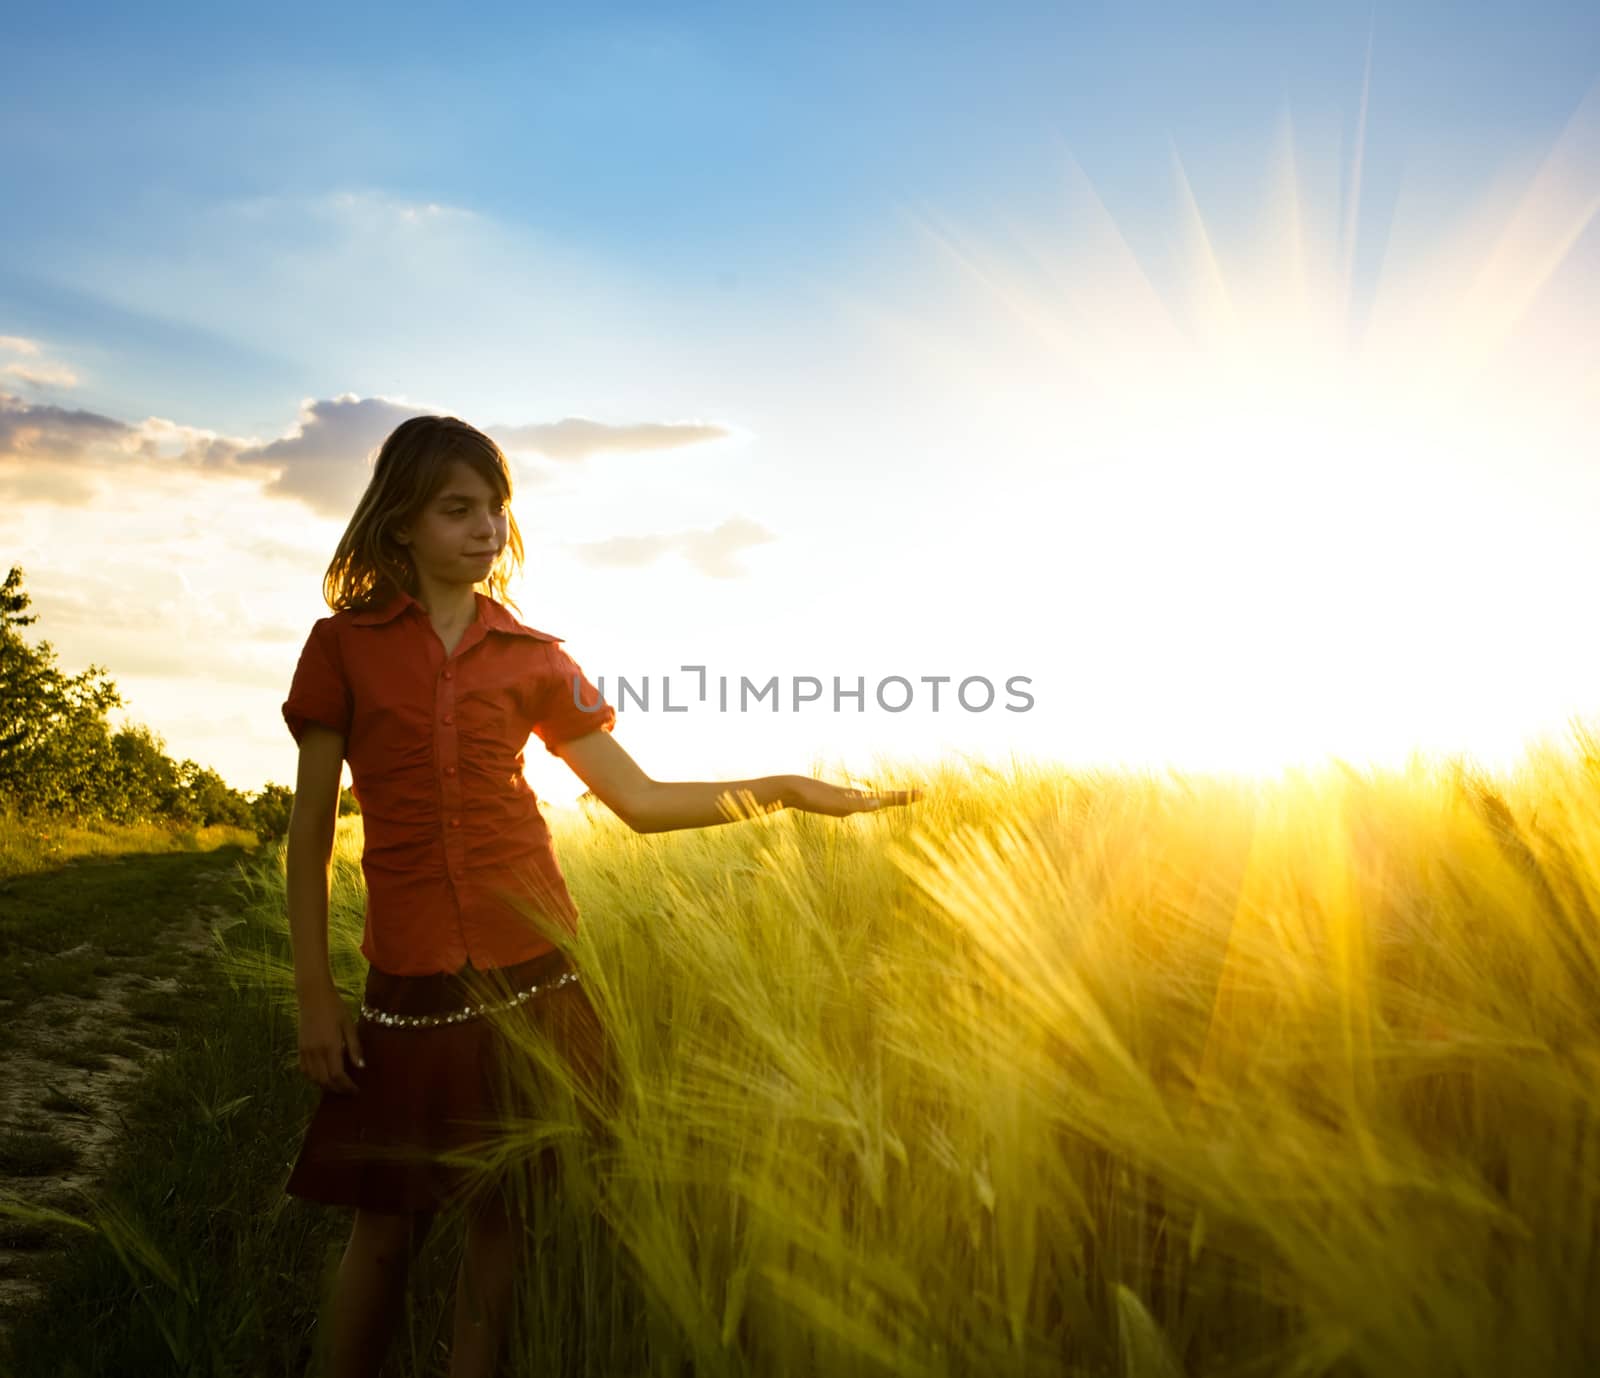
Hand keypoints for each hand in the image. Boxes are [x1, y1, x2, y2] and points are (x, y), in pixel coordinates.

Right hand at [296, 984, 364, 1094]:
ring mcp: (305, 1051)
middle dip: (337, 1089)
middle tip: (348, 1091)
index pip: (338, 1075)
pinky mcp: (299, 1048)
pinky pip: (305, 1070)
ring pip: (313, 1078)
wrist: (313, 996)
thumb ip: (354, 1047)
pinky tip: (322, 1077)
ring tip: (337, 1087)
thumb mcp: (349, 1025)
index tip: (356, 1090)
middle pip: (325, 1080)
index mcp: (330, 1046)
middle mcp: (316, 1052)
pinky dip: (313, 1078)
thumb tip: (361, 1067)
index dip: (347, 1086)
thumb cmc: (335, 1008)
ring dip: (325, 1086)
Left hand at [784, 775, 923, 817]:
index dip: (904, 797)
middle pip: (883, 797)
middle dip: (901, 798)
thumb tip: (878, 803)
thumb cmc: (813, 798)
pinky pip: (858, 803)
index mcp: (858, 798)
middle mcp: (854, 796)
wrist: (792, 789)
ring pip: (871, 799)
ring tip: (900, 799)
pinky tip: (865, 805)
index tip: (923, 793)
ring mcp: (845, 798)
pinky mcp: (834, 801)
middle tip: (919, 795)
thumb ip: (856, 804)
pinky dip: (868, 803)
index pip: (887, 798)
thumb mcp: (836, 804)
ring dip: (887, 799)